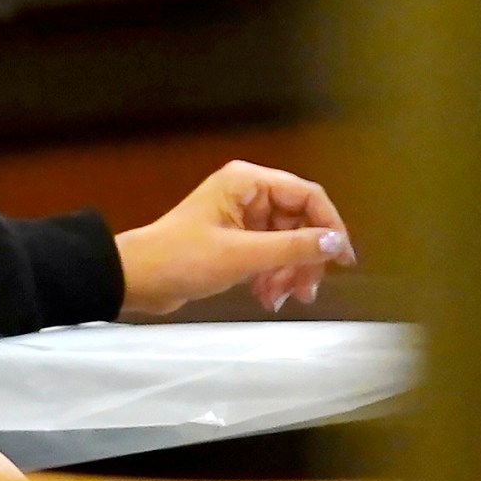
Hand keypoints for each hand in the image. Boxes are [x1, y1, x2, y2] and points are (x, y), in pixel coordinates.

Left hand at [114, 159, 355, 316]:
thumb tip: (338, 243)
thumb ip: (294, 248)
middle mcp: (247, 193)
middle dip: (304, 258)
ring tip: (279, 299)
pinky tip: (265, 298)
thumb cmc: (184, 258)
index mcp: (247, 182)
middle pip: (299, 222)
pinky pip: (268, 254)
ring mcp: (240, 216)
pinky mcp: (234, 239)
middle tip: (305, 292)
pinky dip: (271, 276)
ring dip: (288, 272)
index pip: (307, 196)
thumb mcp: (243, 255)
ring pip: (285, 242)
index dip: (330, 226)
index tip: (343, 262)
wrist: (137, 278)